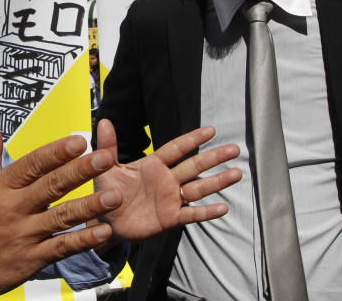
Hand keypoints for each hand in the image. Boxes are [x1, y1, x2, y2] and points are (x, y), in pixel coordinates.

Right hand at [0, 123, 123, 300]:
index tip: (78, 140)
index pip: (32, 164)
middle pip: (52, 186)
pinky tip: (103, 231)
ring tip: (114, 195)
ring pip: (62, 217)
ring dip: (90, 206)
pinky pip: (62, 247)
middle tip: (105, 158)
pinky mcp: (32, 259)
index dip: (56, 152)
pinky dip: (83, 240)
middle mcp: (13, 209)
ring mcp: (24, 235)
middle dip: (81, 171)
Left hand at [93, 119, 240, 244]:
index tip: (211, 130)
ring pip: (198, 188)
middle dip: (214, 158)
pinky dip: (206, 212)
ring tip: (237, 173)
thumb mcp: (106, 168)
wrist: (105, 222)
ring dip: (217, 182)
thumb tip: (104, 120)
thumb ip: (108, 146)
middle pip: (194, 166)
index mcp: (153, 165)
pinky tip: (223, 208)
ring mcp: (170, 199)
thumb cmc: (107, 192)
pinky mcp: (170, 218)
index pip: (176, 149)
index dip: (192, 139)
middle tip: (235, 149)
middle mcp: (166, 180)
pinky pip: (191, 214)